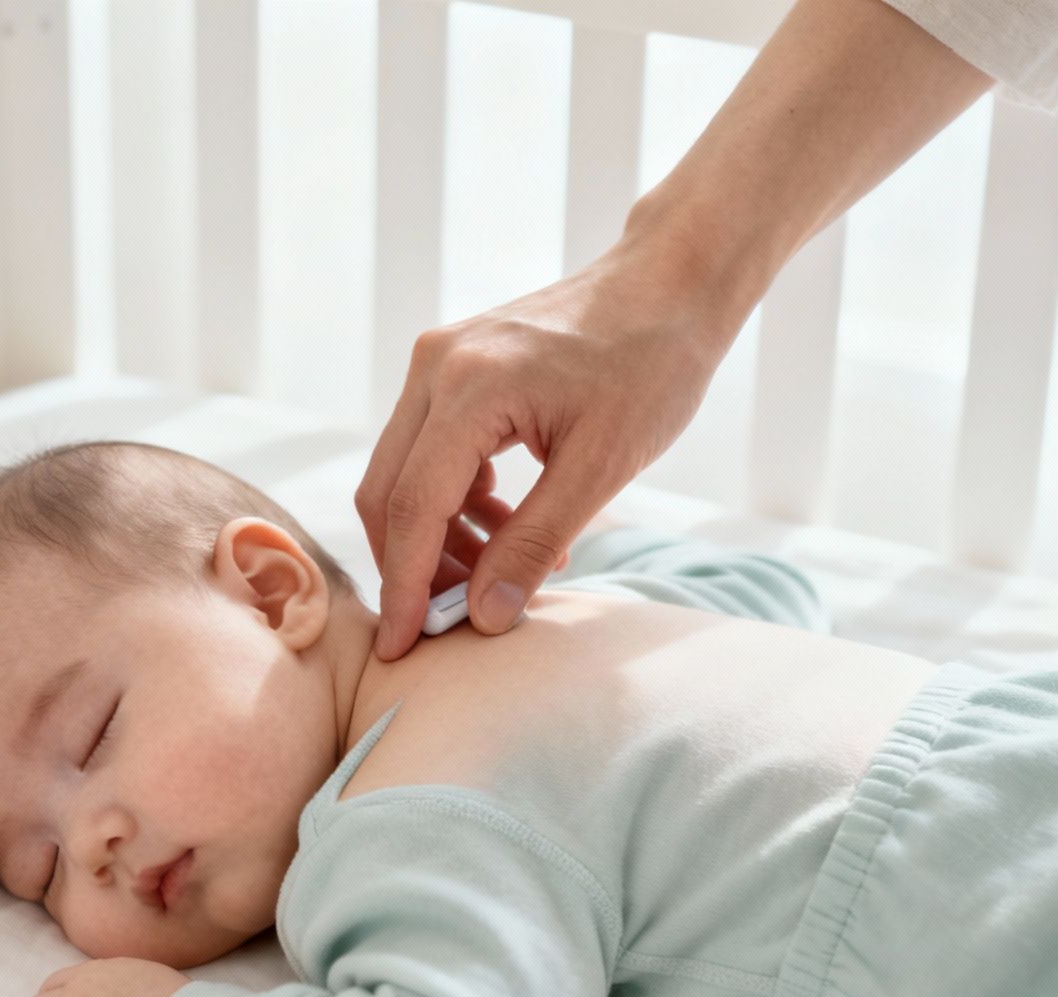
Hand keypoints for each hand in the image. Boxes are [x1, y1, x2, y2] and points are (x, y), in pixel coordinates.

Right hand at [356, 232, 735, 659]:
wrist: (668, 285)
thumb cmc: (651, 366)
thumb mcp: (602, 466)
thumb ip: (534, 541)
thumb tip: (485, 616)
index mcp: (469, 388)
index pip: (411, 508)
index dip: (403, 587)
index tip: (401, 649)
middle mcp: (436, 367)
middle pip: (389, 492)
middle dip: (413, 567)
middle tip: (456, 623)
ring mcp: (439, 362)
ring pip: (405, 475)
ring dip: (441, 537)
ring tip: (509, 571)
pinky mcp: (454, 367)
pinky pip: (431, 451)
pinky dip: (458, 501)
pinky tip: (512, 525)